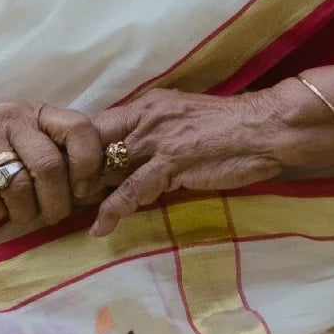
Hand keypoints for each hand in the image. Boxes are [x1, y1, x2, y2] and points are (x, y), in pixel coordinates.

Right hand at [0, 82, 105, 226]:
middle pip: (50, 166)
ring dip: (25, 212)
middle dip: (56, 202)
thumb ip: (61, 157)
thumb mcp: (29, 139)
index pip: (80, 130)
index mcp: (39, 114)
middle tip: (53, 216)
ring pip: (19, 186)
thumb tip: (100, 191)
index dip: (89, 164)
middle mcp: (14, 118)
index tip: (84, 190)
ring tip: (21, 214)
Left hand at [89, 87, 289, 236]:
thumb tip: (133, 158)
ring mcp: (156, 140)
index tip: (74, 173)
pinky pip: (131, 190)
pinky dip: (113, 211)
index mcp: (146, 105)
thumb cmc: (228, 128)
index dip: (81, 150)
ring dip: (90, 194)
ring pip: (107, 168)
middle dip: (79, 173)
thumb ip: (155, 134)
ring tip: (76, 213)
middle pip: (95, 146)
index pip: (97, 125)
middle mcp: (145, 118)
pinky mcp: (170, 163)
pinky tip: (101, 228)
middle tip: (70, 196)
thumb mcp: (182, 121)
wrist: (263, 128)